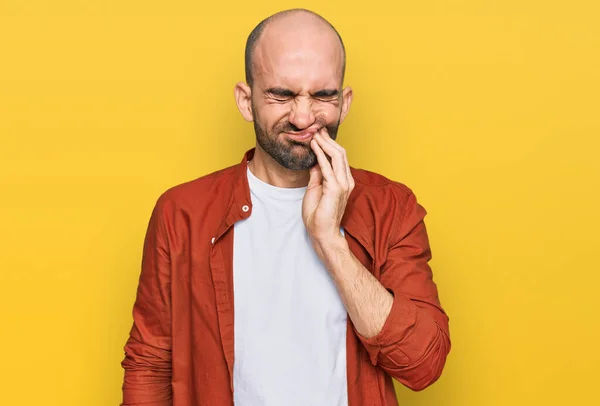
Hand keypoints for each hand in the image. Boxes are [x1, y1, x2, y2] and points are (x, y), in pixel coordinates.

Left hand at [302, 128, 354, 256]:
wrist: (322, 233)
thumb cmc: (318, 215)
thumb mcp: (315, 189)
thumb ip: (317, 175)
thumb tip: (315, 161)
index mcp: (343, 181)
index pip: (339, 157)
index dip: (329, 144)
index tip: (319, 134)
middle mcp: (346, 181)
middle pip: (340, 153)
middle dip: (328, 140)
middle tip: (316, 128)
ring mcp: (343, 185)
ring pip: (337, 157)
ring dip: (325, 143)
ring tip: (315, 133)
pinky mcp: (335, 189)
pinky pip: (328, 168)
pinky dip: (321, 155)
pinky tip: (314, 146)